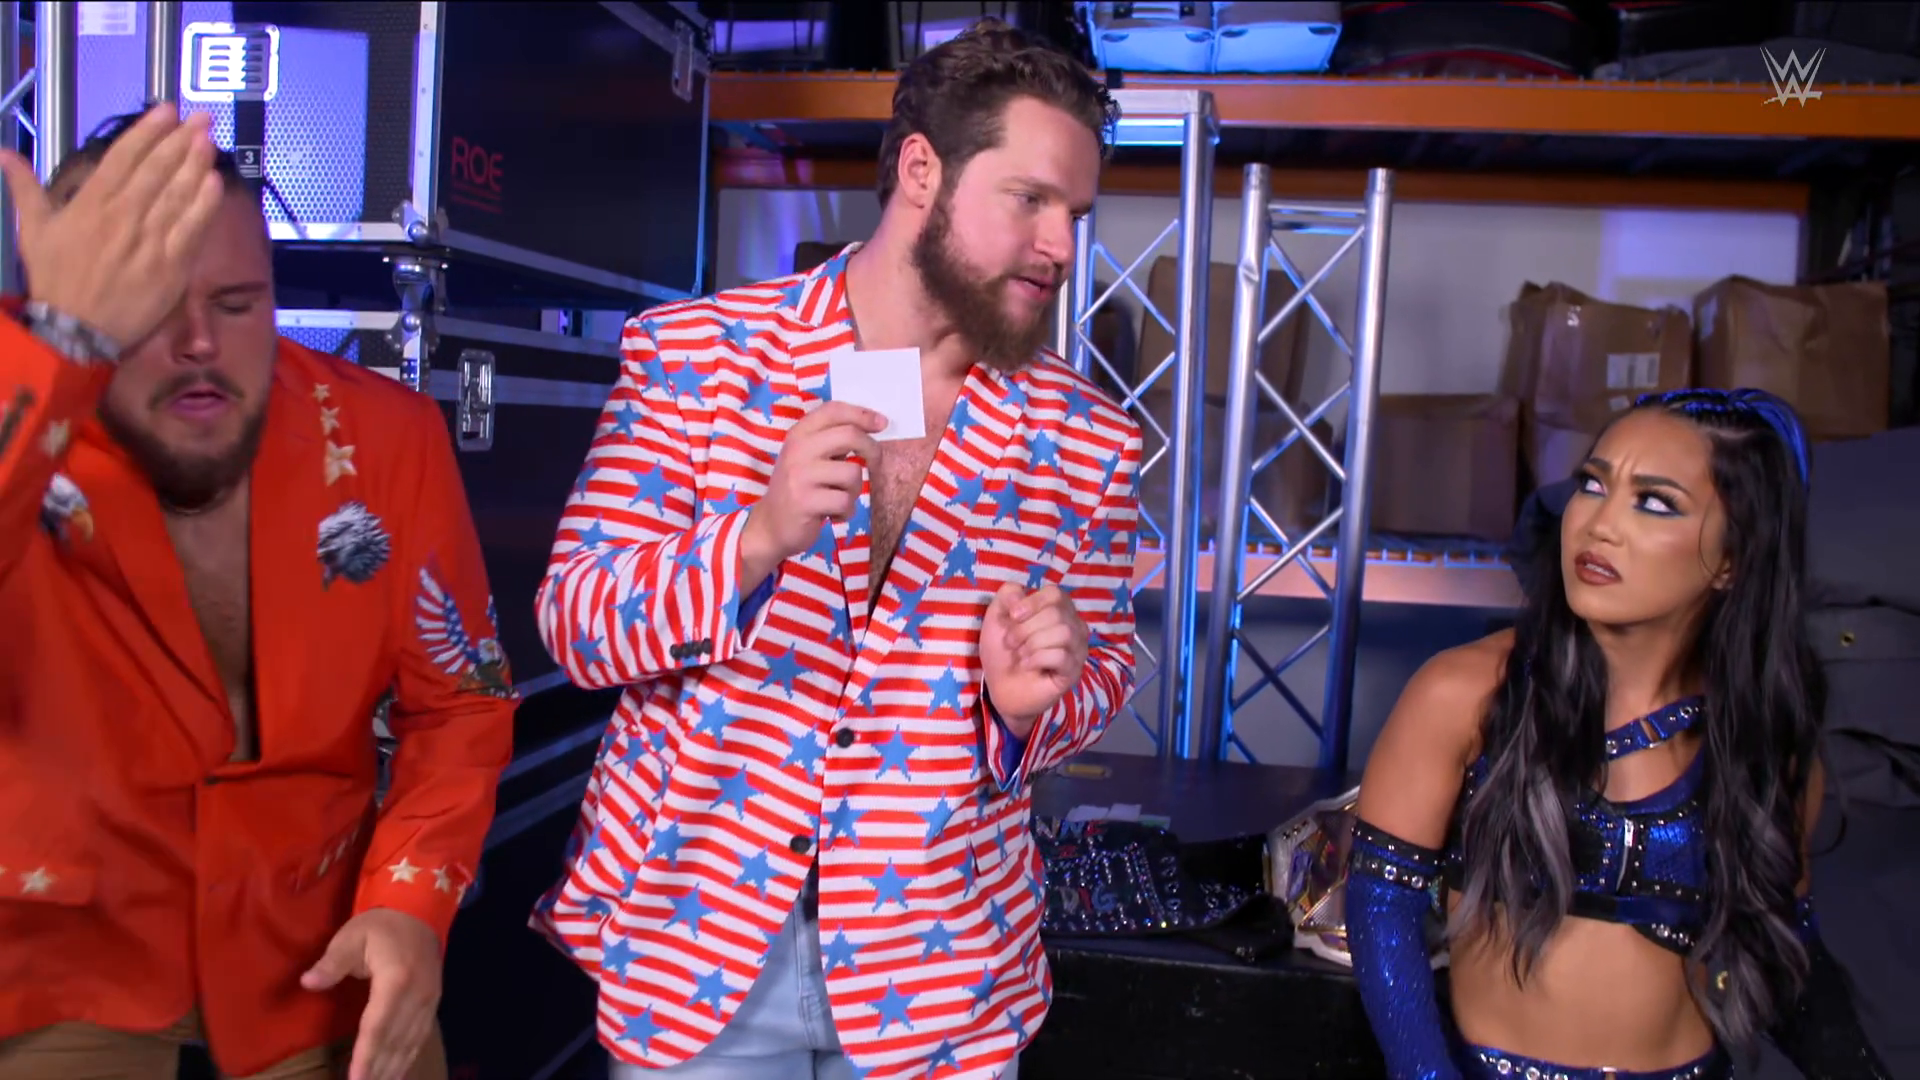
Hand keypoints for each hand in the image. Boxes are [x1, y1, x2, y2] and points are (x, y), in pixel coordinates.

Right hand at [0, 104, 222, 348]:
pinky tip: (214, 183)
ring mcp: (149, 241)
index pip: (123, 158)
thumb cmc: (56, 279)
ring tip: (209, 141)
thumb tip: (3, 153)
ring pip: (176, 195)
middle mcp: (122, 216)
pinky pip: (190, 229)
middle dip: (180, 140)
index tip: (166, 111)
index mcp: (90, 204)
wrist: (75, 329)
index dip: (147, 132)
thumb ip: (25, 189)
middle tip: (201, 117)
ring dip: (195, 165)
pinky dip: (203, 205)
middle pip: (156, 171)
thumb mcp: (33, 230)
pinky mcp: (170, 266)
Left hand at [301, 907, 442, 1079]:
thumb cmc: (381, 924)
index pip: (377, 1027)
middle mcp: (417, 995)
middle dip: (378, 1070)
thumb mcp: (351, 937)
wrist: (419, 909)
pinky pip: (419, 1037)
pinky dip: (407, 1057)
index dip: (366, 1057)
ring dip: (393, 1068)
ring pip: (409, 1043)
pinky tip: (397, 1071)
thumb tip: (308, 982)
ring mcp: (429, 1000)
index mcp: (396, 980)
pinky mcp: (433, 1002)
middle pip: (395, 1041)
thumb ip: (331, 963)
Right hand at [742, 401, 887, 570]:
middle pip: (848, 435)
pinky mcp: (805, 502)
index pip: (833, 410)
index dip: (862, 414)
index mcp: (798, 434)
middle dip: (871, 449)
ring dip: (855, 490)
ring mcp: (800, 476)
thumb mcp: (808, 457)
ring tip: (840, 498)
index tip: (882, 423)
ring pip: (852, 473)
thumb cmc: (798, 489)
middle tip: (875, 462)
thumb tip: (874, 424)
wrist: (770, 526)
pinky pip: (845, 501)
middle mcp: (797, 450)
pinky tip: (833, 515)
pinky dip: (846, 512)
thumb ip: (833, 441)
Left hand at [980, 583, 1088, 737]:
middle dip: (1025, 628)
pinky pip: (1061, 656)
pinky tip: (1026, 665)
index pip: (1055, 594)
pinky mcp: (1073, 672)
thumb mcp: (996, 617)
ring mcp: (1077, 650)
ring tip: (1020, 654)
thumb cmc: (1003, 651)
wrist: (1001, 687)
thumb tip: (1021, 591)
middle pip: (1056, 614)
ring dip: (1032, 643)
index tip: (1012, 616)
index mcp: (1058, 610)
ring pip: (1063, 632)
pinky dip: (1037, 659)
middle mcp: (1074, 626)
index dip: (1032, 603)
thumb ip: (1007, 596)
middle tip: (1011, 642)